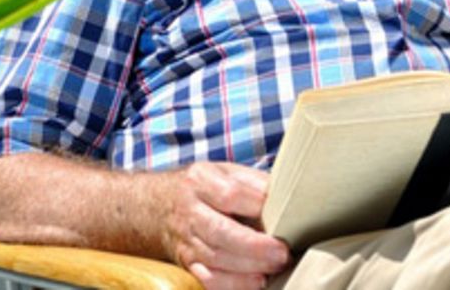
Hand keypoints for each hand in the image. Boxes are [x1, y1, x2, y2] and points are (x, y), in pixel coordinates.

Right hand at [159, 162, 290, 288]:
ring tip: (274, 267)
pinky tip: (256, 281)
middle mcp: (189, 210)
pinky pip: (207, 279)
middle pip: (220, 231)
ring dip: (249, 267)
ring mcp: (185, 239)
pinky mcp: (186, 263)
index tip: (284, 215)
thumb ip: (254, 183)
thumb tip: (291, 198)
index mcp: (200, 181)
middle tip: (282, 253)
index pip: (230, 194)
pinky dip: (233, 284)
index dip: (259, 206)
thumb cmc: (203, 188)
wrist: (158, 206)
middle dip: (255, 246)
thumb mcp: (224, 172)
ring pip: (215, 258)